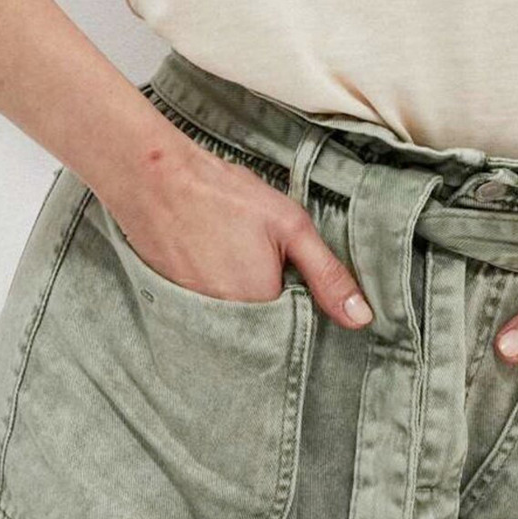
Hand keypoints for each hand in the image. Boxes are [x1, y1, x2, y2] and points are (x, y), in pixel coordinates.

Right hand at [108, 128, 373, 327]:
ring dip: (245, 313)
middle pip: (264, 338)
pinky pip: (206, 325)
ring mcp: (194, 322)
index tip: (300, 286)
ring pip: (235, 332)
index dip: (304, 313)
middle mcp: (225, 327)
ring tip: (240, 268)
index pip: (296, 335)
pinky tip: (216, 272)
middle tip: (267, 271)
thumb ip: (328, 275)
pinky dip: (217, 308)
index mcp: (261, 309)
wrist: (155, 180)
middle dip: (276, 318)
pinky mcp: (172, 313)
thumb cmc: (225, 197)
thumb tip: (362, 319)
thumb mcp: (291, 226)